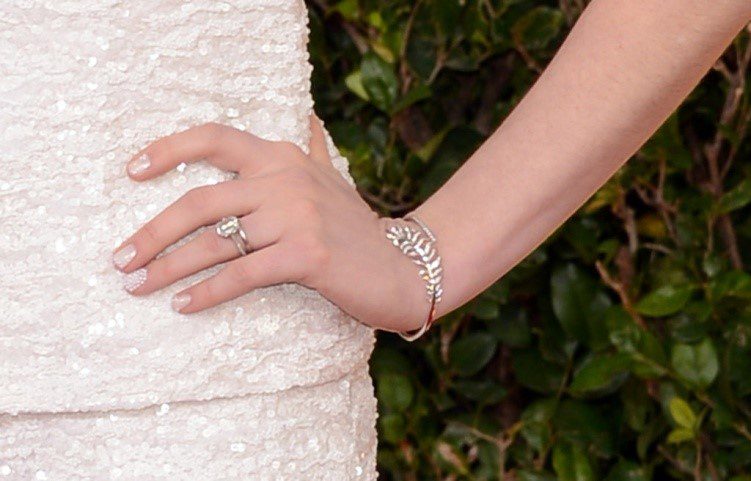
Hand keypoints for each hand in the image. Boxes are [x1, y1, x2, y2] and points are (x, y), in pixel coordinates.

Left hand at [111, 114, 427, 332]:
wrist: (402, 268)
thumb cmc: (356, 228)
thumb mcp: (333, 179)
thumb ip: (313, 149)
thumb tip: (308, 118)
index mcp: (282, 157)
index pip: (214, 139)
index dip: (168, 150)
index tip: (131, 171)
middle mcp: (286, 179)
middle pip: (199, 201)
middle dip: (152, 232)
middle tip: (121, 259)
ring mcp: (298, 216)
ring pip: (214, 243)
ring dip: (167, 268)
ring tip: (138, 286)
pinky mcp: (307, 254)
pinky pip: (242, 274)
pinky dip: (207, 292)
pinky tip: (183, 305)